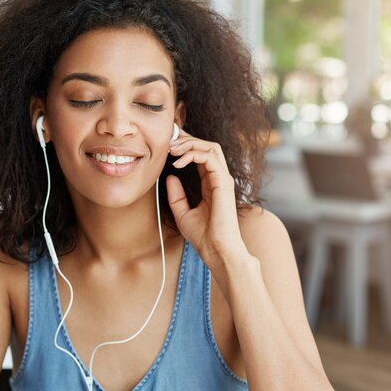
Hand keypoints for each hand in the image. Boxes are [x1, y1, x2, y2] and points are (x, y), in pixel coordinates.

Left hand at [166, 129, 250, 277]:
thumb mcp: (182, 213)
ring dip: (189, 144)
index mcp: (211, 183)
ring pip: (210, 147)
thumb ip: (176, 195)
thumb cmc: (203, 236)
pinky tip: (177, 162)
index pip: (200, 155)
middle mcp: (219, 178)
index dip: (185, 146)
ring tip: (171, 149)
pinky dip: (192, 154)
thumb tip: (170, 177)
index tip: (166, 146)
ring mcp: (223, 179)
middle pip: (206, 146)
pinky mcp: (223, 183)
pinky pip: (210, 157)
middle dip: (186, 139)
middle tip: (167, 142)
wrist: (216, 251)